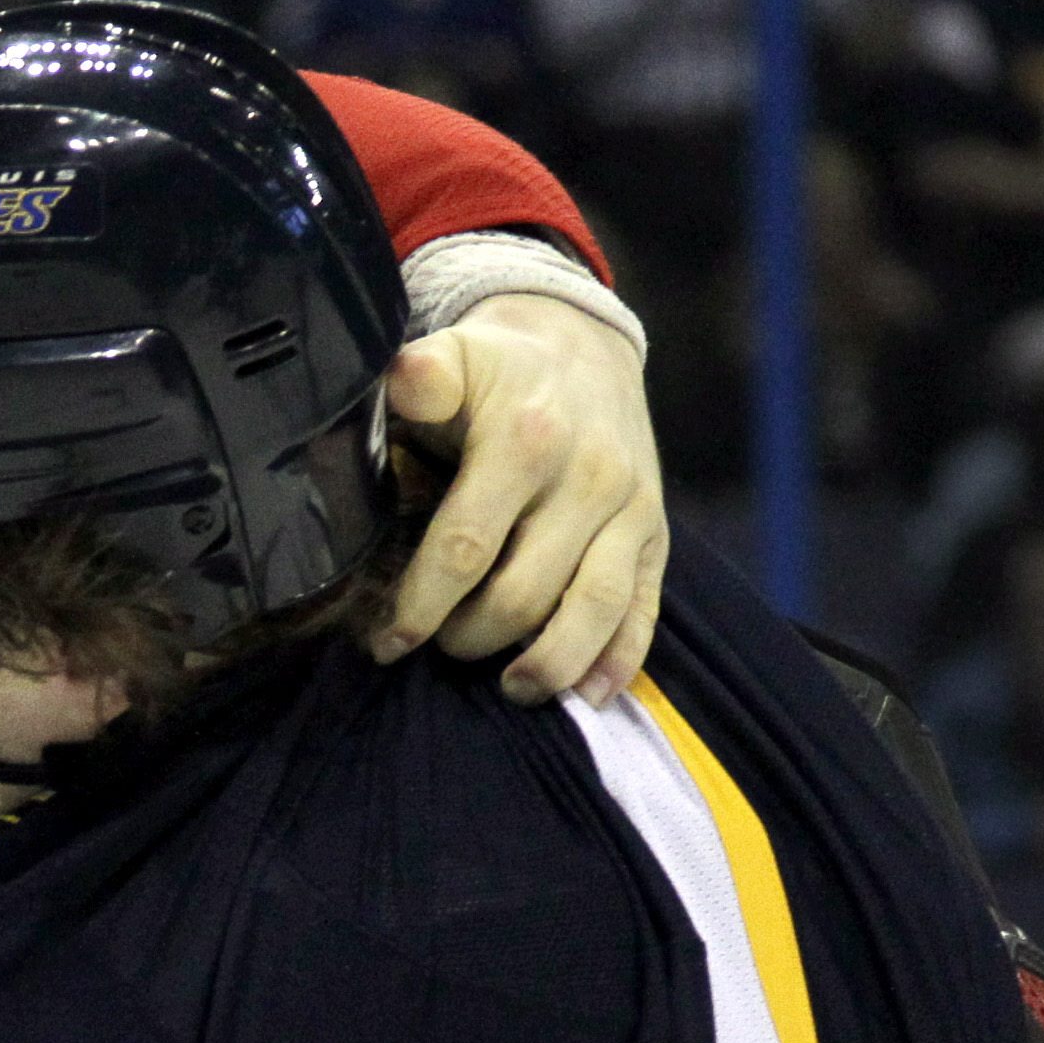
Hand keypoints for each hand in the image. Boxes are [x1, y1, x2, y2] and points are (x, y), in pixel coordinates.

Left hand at [370, 291, 668, 708]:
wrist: (583, 348)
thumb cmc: (498, 371)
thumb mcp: (456, 355)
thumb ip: (424, 375)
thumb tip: (404, 381)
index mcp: (526, 438)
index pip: (465, 548)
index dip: (419, 607)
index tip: (386, 642)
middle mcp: (587, 478)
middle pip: (523, 595)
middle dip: (470, 639)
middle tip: (440, 649)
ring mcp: (630, 510)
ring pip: (592, 611)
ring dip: (546, 665)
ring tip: (509, 688)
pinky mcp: (657, 534)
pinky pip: (643, 610)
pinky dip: (618, 661)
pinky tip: (586, 694)